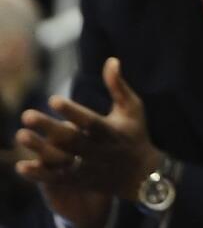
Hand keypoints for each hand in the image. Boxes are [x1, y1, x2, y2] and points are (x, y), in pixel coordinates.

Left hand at [17, 57, 162, 201]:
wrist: (142, 174)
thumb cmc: (135, 133)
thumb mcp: (132, 108)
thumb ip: (118, 86)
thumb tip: (111, 60)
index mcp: (112, 131)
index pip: (90, 121)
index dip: (72, 112)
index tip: (52, 99)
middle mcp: (99, 150)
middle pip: (71, 140)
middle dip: (49, 128)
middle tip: (26, 115)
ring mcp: (88, 167)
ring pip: (61, 160)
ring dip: (40, 149)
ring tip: (20, 135)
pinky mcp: (80, 181)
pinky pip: (57, 179)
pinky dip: (39, 174)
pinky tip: (21, 166)